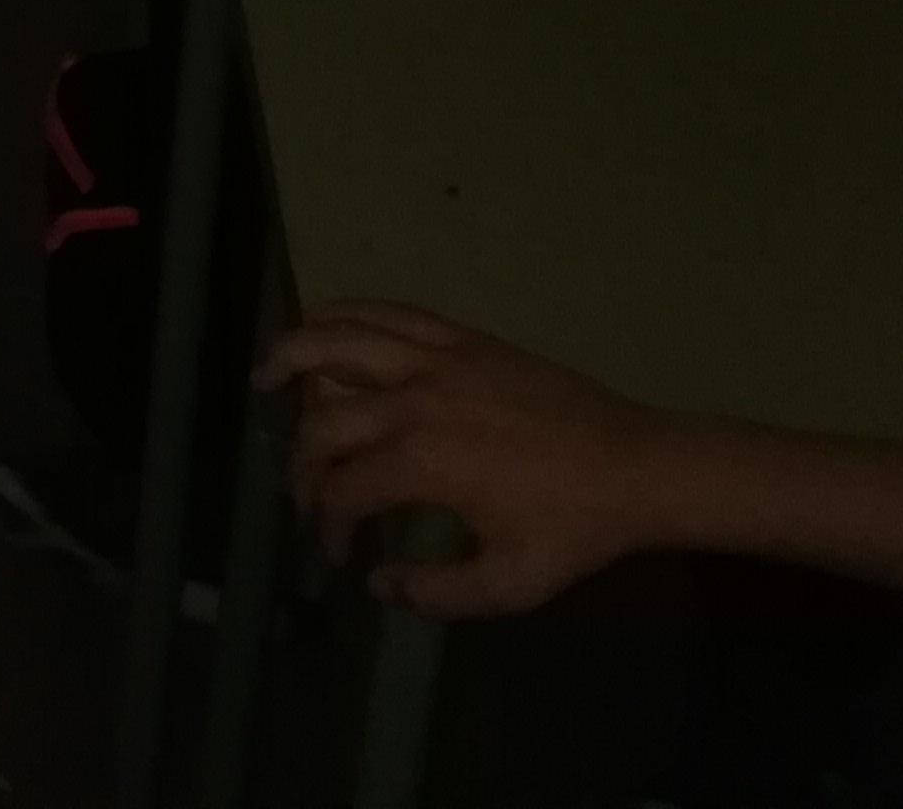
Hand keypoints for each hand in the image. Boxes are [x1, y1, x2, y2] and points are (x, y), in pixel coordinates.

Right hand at [257, 301, 672, 615]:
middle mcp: (413, 401)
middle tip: (304, 490)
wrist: (636, 467)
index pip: (342, 490)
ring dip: (292, 356)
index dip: (325, 523)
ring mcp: (436, 360)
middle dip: (301, 463)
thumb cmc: (574, 529)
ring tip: (266, 375)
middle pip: (324, 422)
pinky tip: (322, 325)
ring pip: (337, 341)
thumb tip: (377, 583)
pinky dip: (343, 314)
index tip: (337, 552)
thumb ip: (436, 591)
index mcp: (422, 463)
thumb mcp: (511, 584)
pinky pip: (387, 312)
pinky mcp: (460, 337)